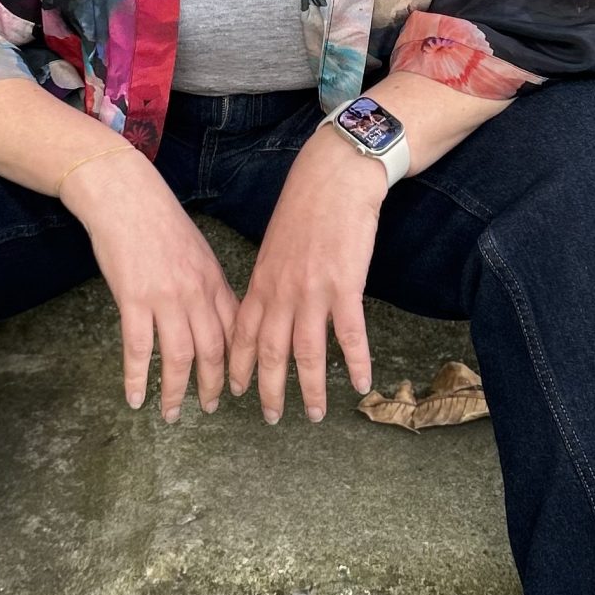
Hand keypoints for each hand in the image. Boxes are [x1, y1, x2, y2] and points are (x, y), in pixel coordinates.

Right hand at [62, 152, 237, 419]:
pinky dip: (137, 378)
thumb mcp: (197, 251)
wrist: (125, 196)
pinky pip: (137, 348)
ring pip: (178, 357)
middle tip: (210, 408)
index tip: (240, 386)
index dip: (239, 363)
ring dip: (176, 391)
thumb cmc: (159, 220)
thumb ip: (208, 285)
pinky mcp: (133, 298)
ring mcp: (165, 297)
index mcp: (214, 281)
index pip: (236, 331)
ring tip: (171, 414)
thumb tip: (218, 315)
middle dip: (213, 386)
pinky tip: (134, 399)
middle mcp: (196, 293)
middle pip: (213, 351)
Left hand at [228, 126, 385, 421]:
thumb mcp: (275, 244)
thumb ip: (270, 278)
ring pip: (307, 352)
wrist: (334, 176)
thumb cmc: (306, 205)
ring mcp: (312, 290)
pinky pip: (350, 334)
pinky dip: (355, 362)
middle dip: (268, 390)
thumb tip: (266, 306)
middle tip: (271, 418)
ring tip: (314, 414)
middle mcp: (281, 291)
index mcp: (262, 280)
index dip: (236, 366)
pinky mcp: (345, 284)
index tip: (232, 391)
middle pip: (269, 352)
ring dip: (310, 388)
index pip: (240, 333)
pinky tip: (362, 383)